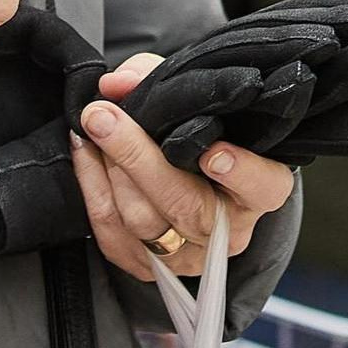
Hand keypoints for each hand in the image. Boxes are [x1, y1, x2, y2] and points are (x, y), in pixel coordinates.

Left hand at [70, 50, 294, 280]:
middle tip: (103, 116)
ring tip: (93, 126)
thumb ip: (159, 80)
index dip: (242, 172)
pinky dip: (92, 187)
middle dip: (138, 158)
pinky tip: (84, 150)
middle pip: (186, 205)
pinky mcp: (150, 266)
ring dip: (111, 169)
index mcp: (259, 189)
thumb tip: (119, 83)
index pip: (263, 187)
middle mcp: (230, 229)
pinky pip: (112, 234)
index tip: (215, 153)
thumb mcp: (193, 99)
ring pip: (144, 221)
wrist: (188, 173)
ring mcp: (190, 255)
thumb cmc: (201, 132)